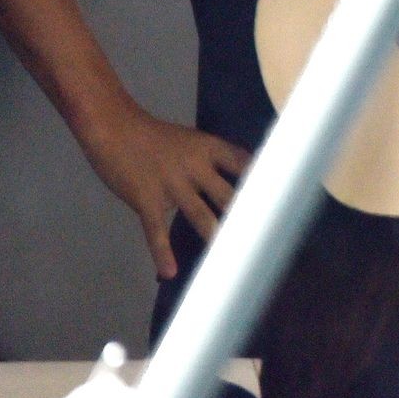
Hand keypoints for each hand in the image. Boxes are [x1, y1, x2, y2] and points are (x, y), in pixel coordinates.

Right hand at [78, 103, 250, 278]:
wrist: (113, 126)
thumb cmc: (154, 136)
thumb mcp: (192, 140)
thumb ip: (213, 161)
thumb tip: (237, 182)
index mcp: (210, 148)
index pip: (246, 166)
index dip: (265, 184)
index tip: (285, 203)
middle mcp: (196, 165)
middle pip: (228, 195)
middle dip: (246, 218)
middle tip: (264, 240)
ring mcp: (172, 182)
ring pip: (200, 215)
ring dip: (215, 237)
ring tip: (229, 262)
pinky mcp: (146, 197)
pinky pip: (156, 229)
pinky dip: (162, 252)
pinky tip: (169, 271)